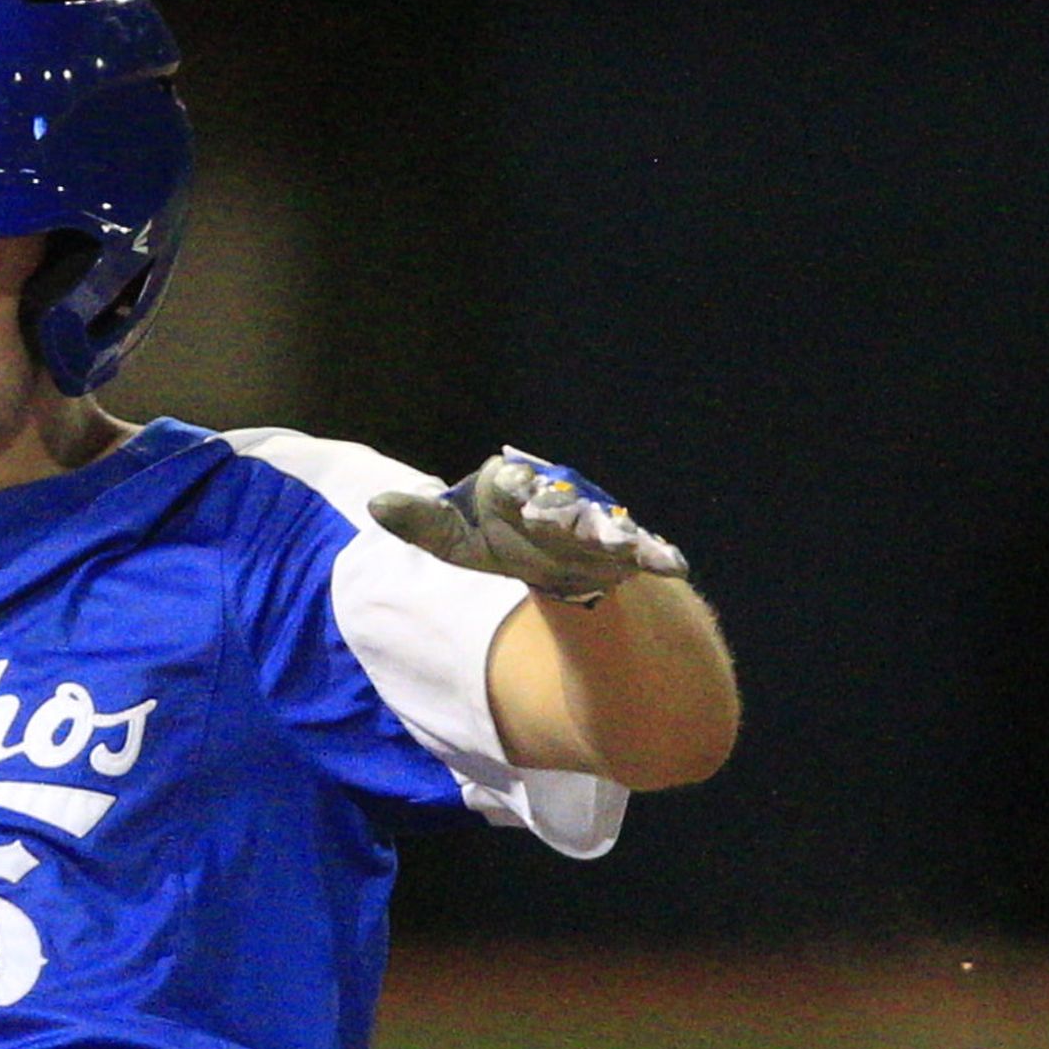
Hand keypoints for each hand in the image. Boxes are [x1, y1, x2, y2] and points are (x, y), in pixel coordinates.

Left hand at [374, 447, 689, 607]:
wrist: (551, 563)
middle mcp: (558, 502)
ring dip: (607, 531)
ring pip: (601, 525)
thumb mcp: (458, 539)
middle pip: (557, 503)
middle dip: (556, 507)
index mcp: (516, 492)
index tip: (508, 487)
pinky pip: (642, 549)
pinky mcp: (622, 551)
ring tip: (616, 540)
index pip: (510, 485)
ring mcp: (593, 526)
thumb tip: (375, 507)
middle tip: (548, 511)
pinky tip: (672, 563)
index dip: (510, 487)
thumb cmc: (503, 540)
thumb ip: (421, 523)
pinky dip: (656, 554)